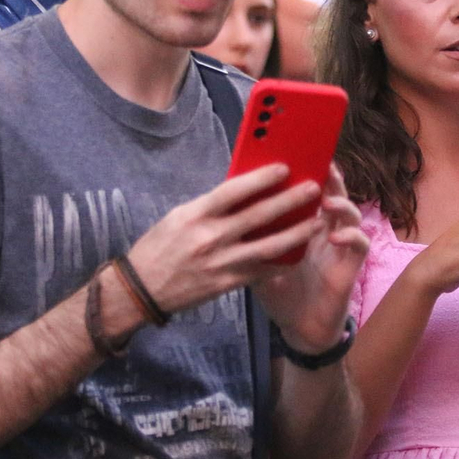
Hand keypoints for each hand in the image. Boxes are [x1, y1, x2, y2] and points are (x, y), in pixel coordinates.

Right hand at [128, 163, 325, 319]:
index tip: (284, 168)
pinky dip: (282, 261)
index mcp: (196, 215)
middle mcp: (210, 238)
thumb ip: (211, 206)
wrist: (141, 290)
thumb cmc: (159, 247)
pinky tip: (300, 252)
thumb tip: (244, 190)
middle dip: (289, 201)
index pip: (233, 191)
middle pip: (258, 216)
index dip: (261, 178)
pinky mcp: (227, 284)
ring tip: (316, 222)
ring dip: (296, 233)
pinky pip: (261, 270)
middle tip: (313, 189)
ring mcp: (221, 263)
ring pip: (268, 246)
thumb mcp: (179, 217)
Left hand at [255, 165, 370, 354]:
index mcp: (302, 222)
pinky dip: (350, 236)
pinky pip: (359, 243)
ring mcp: (341, 244)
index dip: (306, 170)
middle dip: (328, 176)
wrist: (298, 326)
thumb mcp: (258, 259)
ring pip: (350, 212)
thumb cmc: (278, 291)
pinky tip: (335, 237)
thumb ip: (252, 235)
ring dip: (341, 203)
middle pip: (331, 192)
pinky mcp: (352, 264)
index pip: (305, 189)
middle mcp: (325, 228)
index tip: (296, 152)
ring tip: (327, 201)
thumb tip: (228, 208)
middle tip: (321, 162)